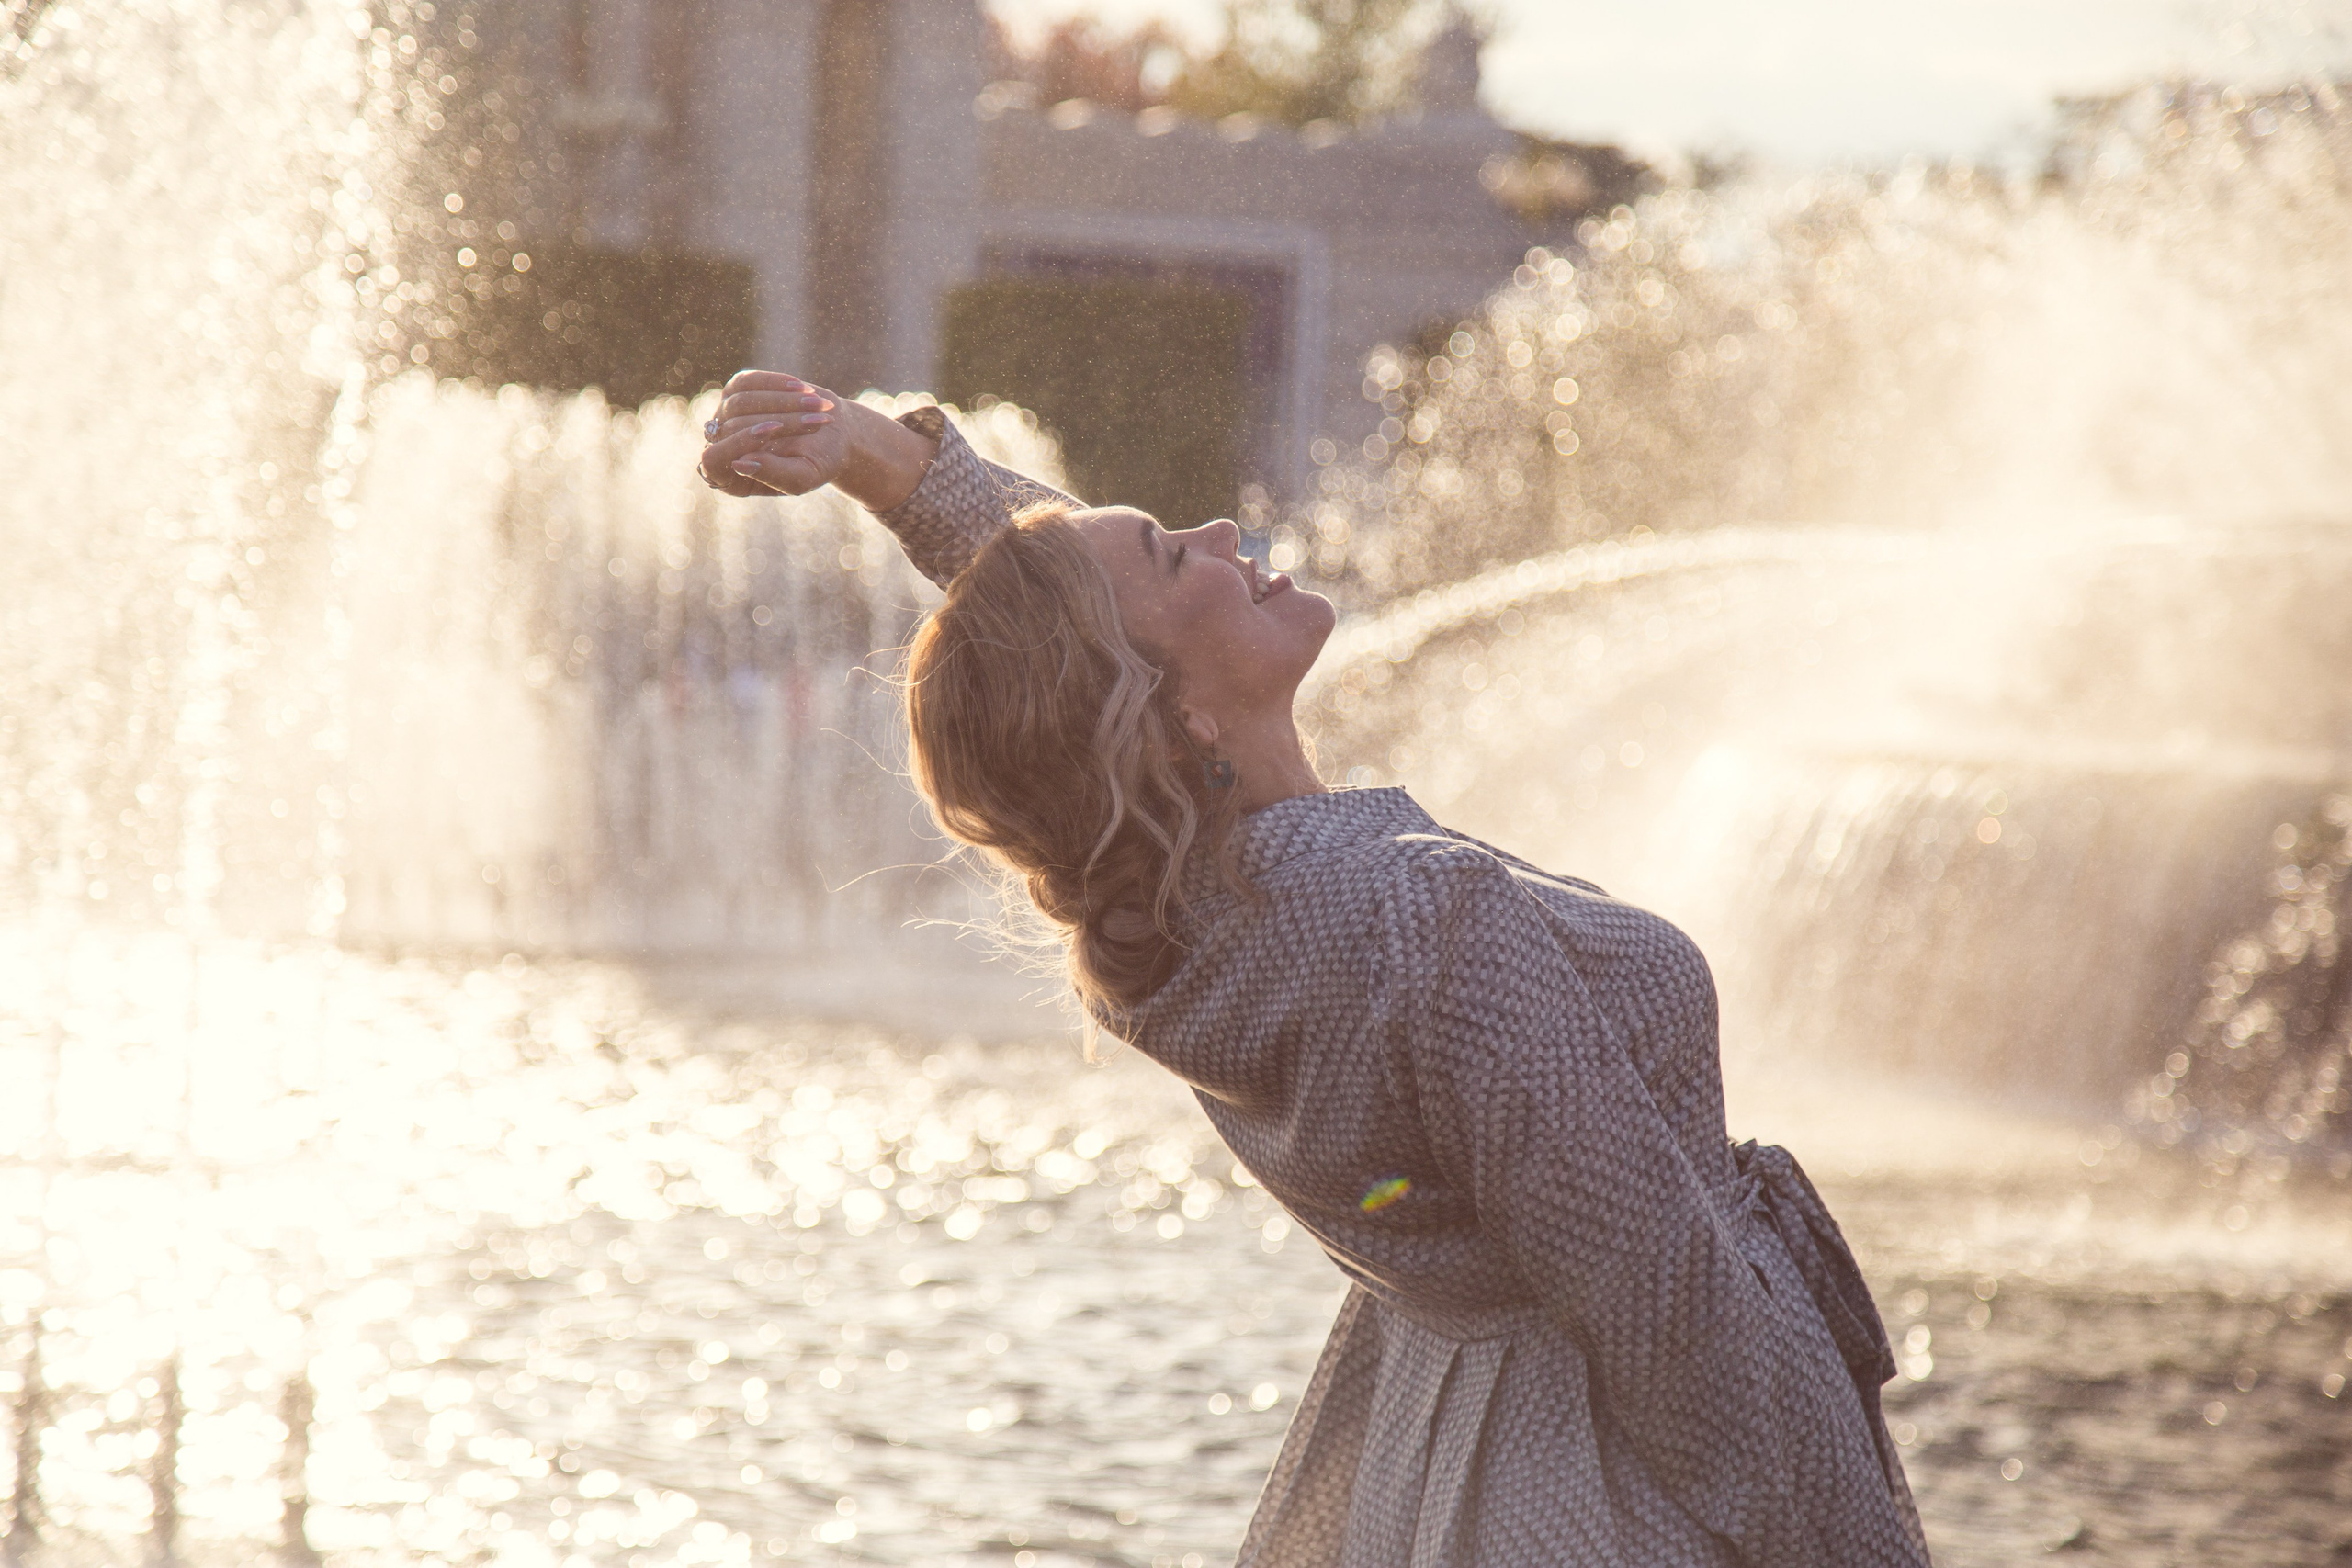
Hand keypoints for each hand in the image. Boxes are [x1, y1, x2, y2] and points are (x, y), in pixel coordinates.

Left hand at [697, 371, 844, 495]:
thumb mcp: (803, 477)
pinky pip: (748, 381)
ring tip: (818, 406)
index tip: (773, 430)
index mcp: (731, 479)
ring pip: (740, 402)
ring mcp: (726, 415)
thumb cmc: (819, 461)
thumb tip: (739, 463)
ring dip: (784, 402)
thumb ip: (774, 475)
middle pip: (734, 428)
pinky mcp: (737, 390)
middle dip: (782, 423)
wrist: (834, 433)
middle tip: (817, 423)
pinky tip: (802, 389)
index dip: (738, 444)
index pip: (712, 461)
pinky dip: (777, 383)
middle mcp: (721, 445)